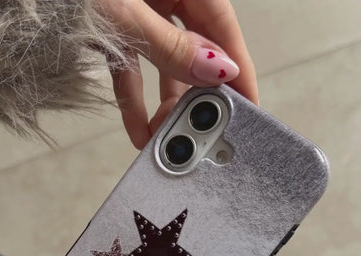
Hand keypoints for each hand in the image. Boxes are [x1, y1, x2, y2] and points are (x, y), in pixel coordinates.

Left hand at [97, 0, 257, 148]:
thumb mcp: (124, 10)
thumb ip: (168, 43)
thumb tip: (216, 71)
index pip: (221, 25)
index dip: (237, 68)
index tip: (249, 104)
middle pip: (195, 49)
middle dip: (197, 93)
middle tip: (201, 128)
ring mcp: (137, 13)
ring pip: (164, 66)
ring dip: (166, 104)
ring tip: (168, 137)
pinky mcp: (112, 33)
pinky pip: (132, 71)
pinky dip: (135, 102)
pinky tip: (140, 132)